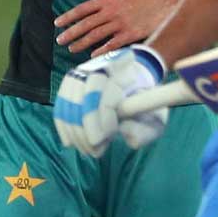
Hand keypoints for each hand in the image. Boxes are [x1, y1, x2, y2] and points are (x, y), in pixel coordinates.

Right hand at [53, 45, 167, 156]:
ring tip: (88, 149)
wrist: (138, 83)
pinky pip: (62, 103)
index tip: (103, 139)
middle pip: (83, 95)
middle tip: (95, 150)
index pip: (107, 91)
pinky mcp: (73, 80)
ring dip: (74, 130)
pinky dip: (64, 125)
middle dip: (85, 128)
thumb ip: (144, 130)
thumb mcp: (155, 119)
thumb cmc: (146, 104)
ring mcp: (85, 71)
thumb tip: (125, 133)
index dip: (102, 117)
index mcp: (128, 72)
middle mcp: (103, 66)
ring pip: (69, 100)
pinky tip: (72, 142)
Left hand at [55, 0, 167, 56]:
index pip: (82, 9)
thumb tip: (89, 17)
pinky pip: (112, 44)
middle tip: (60, 40)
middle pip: (86, 24)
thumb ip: (105, 6)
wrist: (163, 1)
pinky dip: (101, 50)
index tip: (58, 23)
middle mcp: (111, 11)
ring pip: (95, 35)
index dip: (69, 16)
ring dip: (81, 42)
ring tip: (71, 48)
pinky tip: (92, 54)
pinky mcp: (130, 34)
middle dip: (71, 32)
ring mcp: (120, 23)